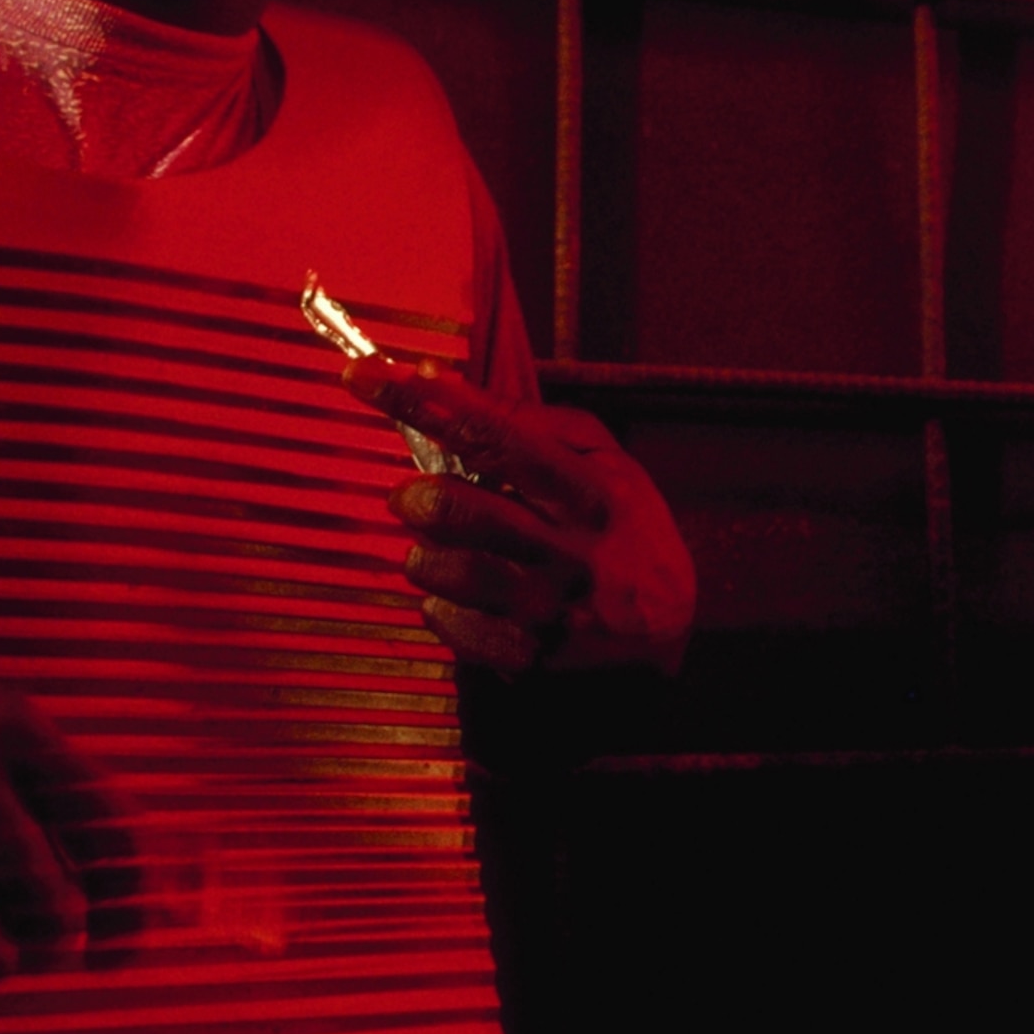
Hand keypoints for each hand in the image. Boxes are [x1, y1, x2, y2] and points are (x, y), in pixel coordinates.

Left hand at [344, 357, 695, 677]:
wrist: (667, 638)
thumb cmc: (626, 535)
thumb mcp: (610, 465)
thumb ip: (533, 421)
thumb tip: (440, 381)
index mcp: (591, 492)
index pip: (495, 435)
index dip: (423, 403)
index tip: (365, 377)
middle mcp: (571, 550)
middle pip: (456, 507)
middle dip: (415, 495)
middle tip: (413, 496)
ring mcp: (548, 609)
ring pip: (443, 568)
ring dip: (424, 552)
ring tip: (440, 547)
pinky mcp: (527, 656)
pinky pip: (447, 622)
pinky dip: (439, 603)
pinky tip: (462, 595)